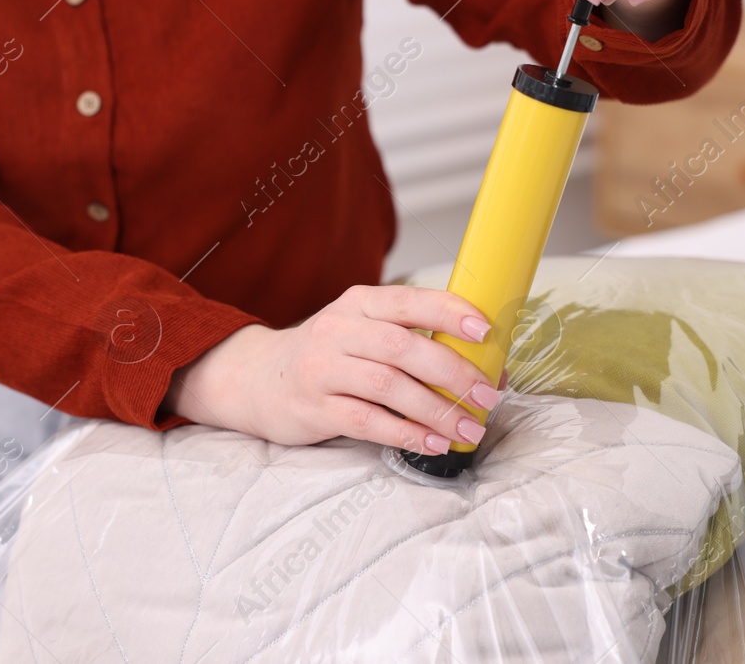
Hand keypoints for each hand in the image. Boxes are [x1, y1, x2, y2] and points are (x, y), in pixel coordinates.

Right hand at [165, 285, 504, 455]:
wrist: (257, 379)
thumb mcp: (361, 331)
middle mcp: (338, 330)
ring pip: (387, 386)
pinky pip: (366, 421)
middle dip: (452, 371)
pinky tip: (432, 443)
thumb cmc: (328, 355)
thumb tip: (485, 365)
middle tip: (487, 395)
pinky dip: (405, 433)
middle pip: (402, 347)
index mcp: (358, 304)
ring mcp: (322, 369)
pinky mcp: (314, 408)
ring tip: (469, 427)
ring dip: (435, 409)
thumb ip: (412, 340)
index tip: (484, 329)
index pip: (408, 301)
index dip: (448, 312)